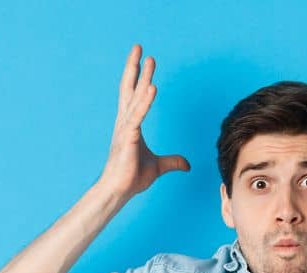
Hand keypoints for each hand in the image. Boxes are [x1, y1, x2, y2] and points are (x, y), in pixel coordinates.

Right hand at [96, 44, 189, 198]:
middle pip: (130, 88)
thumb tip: (187, 164)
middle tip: (139, 47)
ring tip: (148, 59)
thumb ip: (173, 162)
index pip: (135, 94)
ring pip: (134, 97)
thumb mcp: (159, 166)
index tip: (145, 60)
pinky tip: (152, 87)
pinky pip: (138, 115)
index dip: (140, 76)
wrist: (119, 190)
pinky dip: (145, 101)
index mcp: (130, 124)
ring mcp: (125, 128)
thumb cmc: (132, 176)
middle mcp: (125, 121)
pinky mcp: (128, 137)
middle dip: (135, 67)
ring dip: (142, 77)